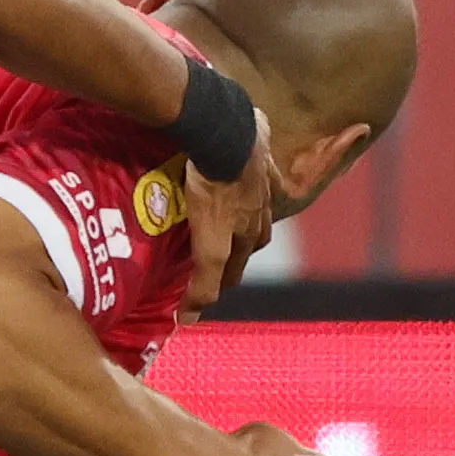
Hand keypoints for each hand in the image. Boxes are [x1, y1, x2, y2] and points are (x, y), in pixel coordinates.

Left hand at [186, 136, 279, 289]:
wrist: (226, 136)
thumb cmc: (214, 188)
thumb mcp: (210, 243)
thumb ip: (205, 281)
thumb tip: (190, 320)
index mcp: (250, 233)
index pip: (237, 266)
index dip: (223, 280)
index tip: (211, 287)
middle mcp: (262, 210)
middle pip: (252, 238)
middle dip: (237, 250)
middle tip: (220, 254)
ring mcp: (264, 180)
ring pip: (258, 206)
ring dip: (247, 216)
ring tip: (231, 217)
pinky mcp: (261, 152)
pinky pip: (262, 169)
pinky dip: (257, 176)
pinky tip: (249, 172)